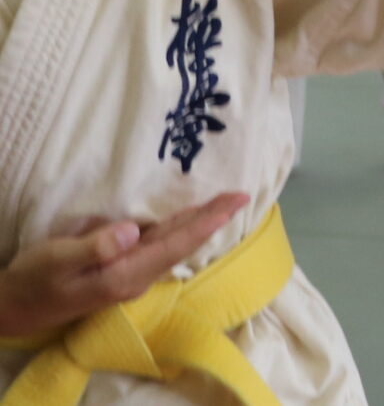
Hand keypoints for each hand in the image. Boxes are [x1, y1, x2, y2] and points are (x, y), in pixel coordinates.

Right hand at [0, 193, 249, 338]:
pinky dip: (177, 230)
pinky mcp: (119, 272)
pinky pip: (157, 247)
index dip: (208, 221)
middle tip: (241, 194)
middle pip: (182, 243)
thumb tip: (132, 231)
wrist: (16, 308)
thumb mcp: (58, 259)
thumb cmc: (35, 280)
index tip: (235, 202)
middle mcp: (135, 277)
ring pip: (172, 245)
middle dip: (212, 219)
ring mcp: (129, 276)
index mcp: (125, 274)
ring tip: (223, 203)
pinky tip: (185, 221)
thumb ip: (96, 246)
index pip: (177, 244)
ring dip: (198, 223)